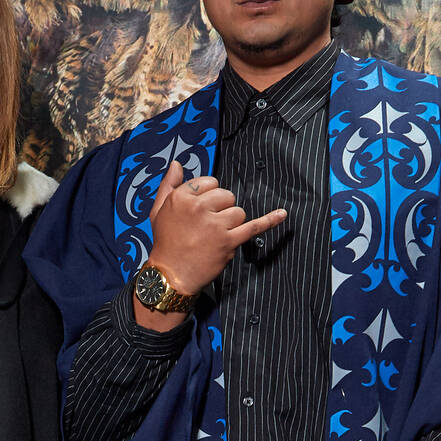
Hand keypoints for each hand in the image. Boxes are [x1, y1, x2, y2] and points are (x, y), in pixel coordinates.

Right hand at [144, 161, 286, 300]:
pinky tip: (282, 214)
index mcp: (182, 197)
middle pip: (227, 195)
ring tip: (215, 236)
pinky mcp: (228, 242)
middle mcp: (199, 208)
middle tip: (207, 226)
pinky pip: (253, 227)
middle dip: (222, 209)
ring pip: (238, 211)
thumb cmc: (166, 243)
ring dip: (231, 223)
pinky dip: (269, 221)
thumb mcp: (158, 210)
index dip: (209, 196)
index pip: (210, 183)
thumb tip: (177, 164)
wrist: (171, 276)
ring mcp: (215, 225)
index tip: (202, 211)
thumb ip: (168, 185)